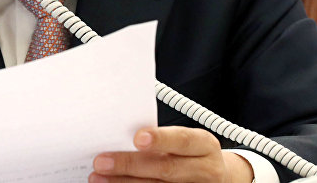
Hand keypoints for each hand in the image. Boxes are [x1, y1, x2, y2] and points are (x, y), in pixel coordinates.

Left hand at [90, 127, 253, 182]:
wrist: (217, 179)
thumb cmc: (192, 154)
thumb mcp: (187, 141)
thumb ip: (163, 139)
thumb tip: (122, 136)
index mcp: (205, 145)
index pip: (183, 140)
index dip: (162, 139)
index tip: (137, 138)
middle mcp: (205, 170)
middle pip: (166, 169)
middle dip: (130, 165)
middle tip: (102, 161)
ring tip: (99, 178)